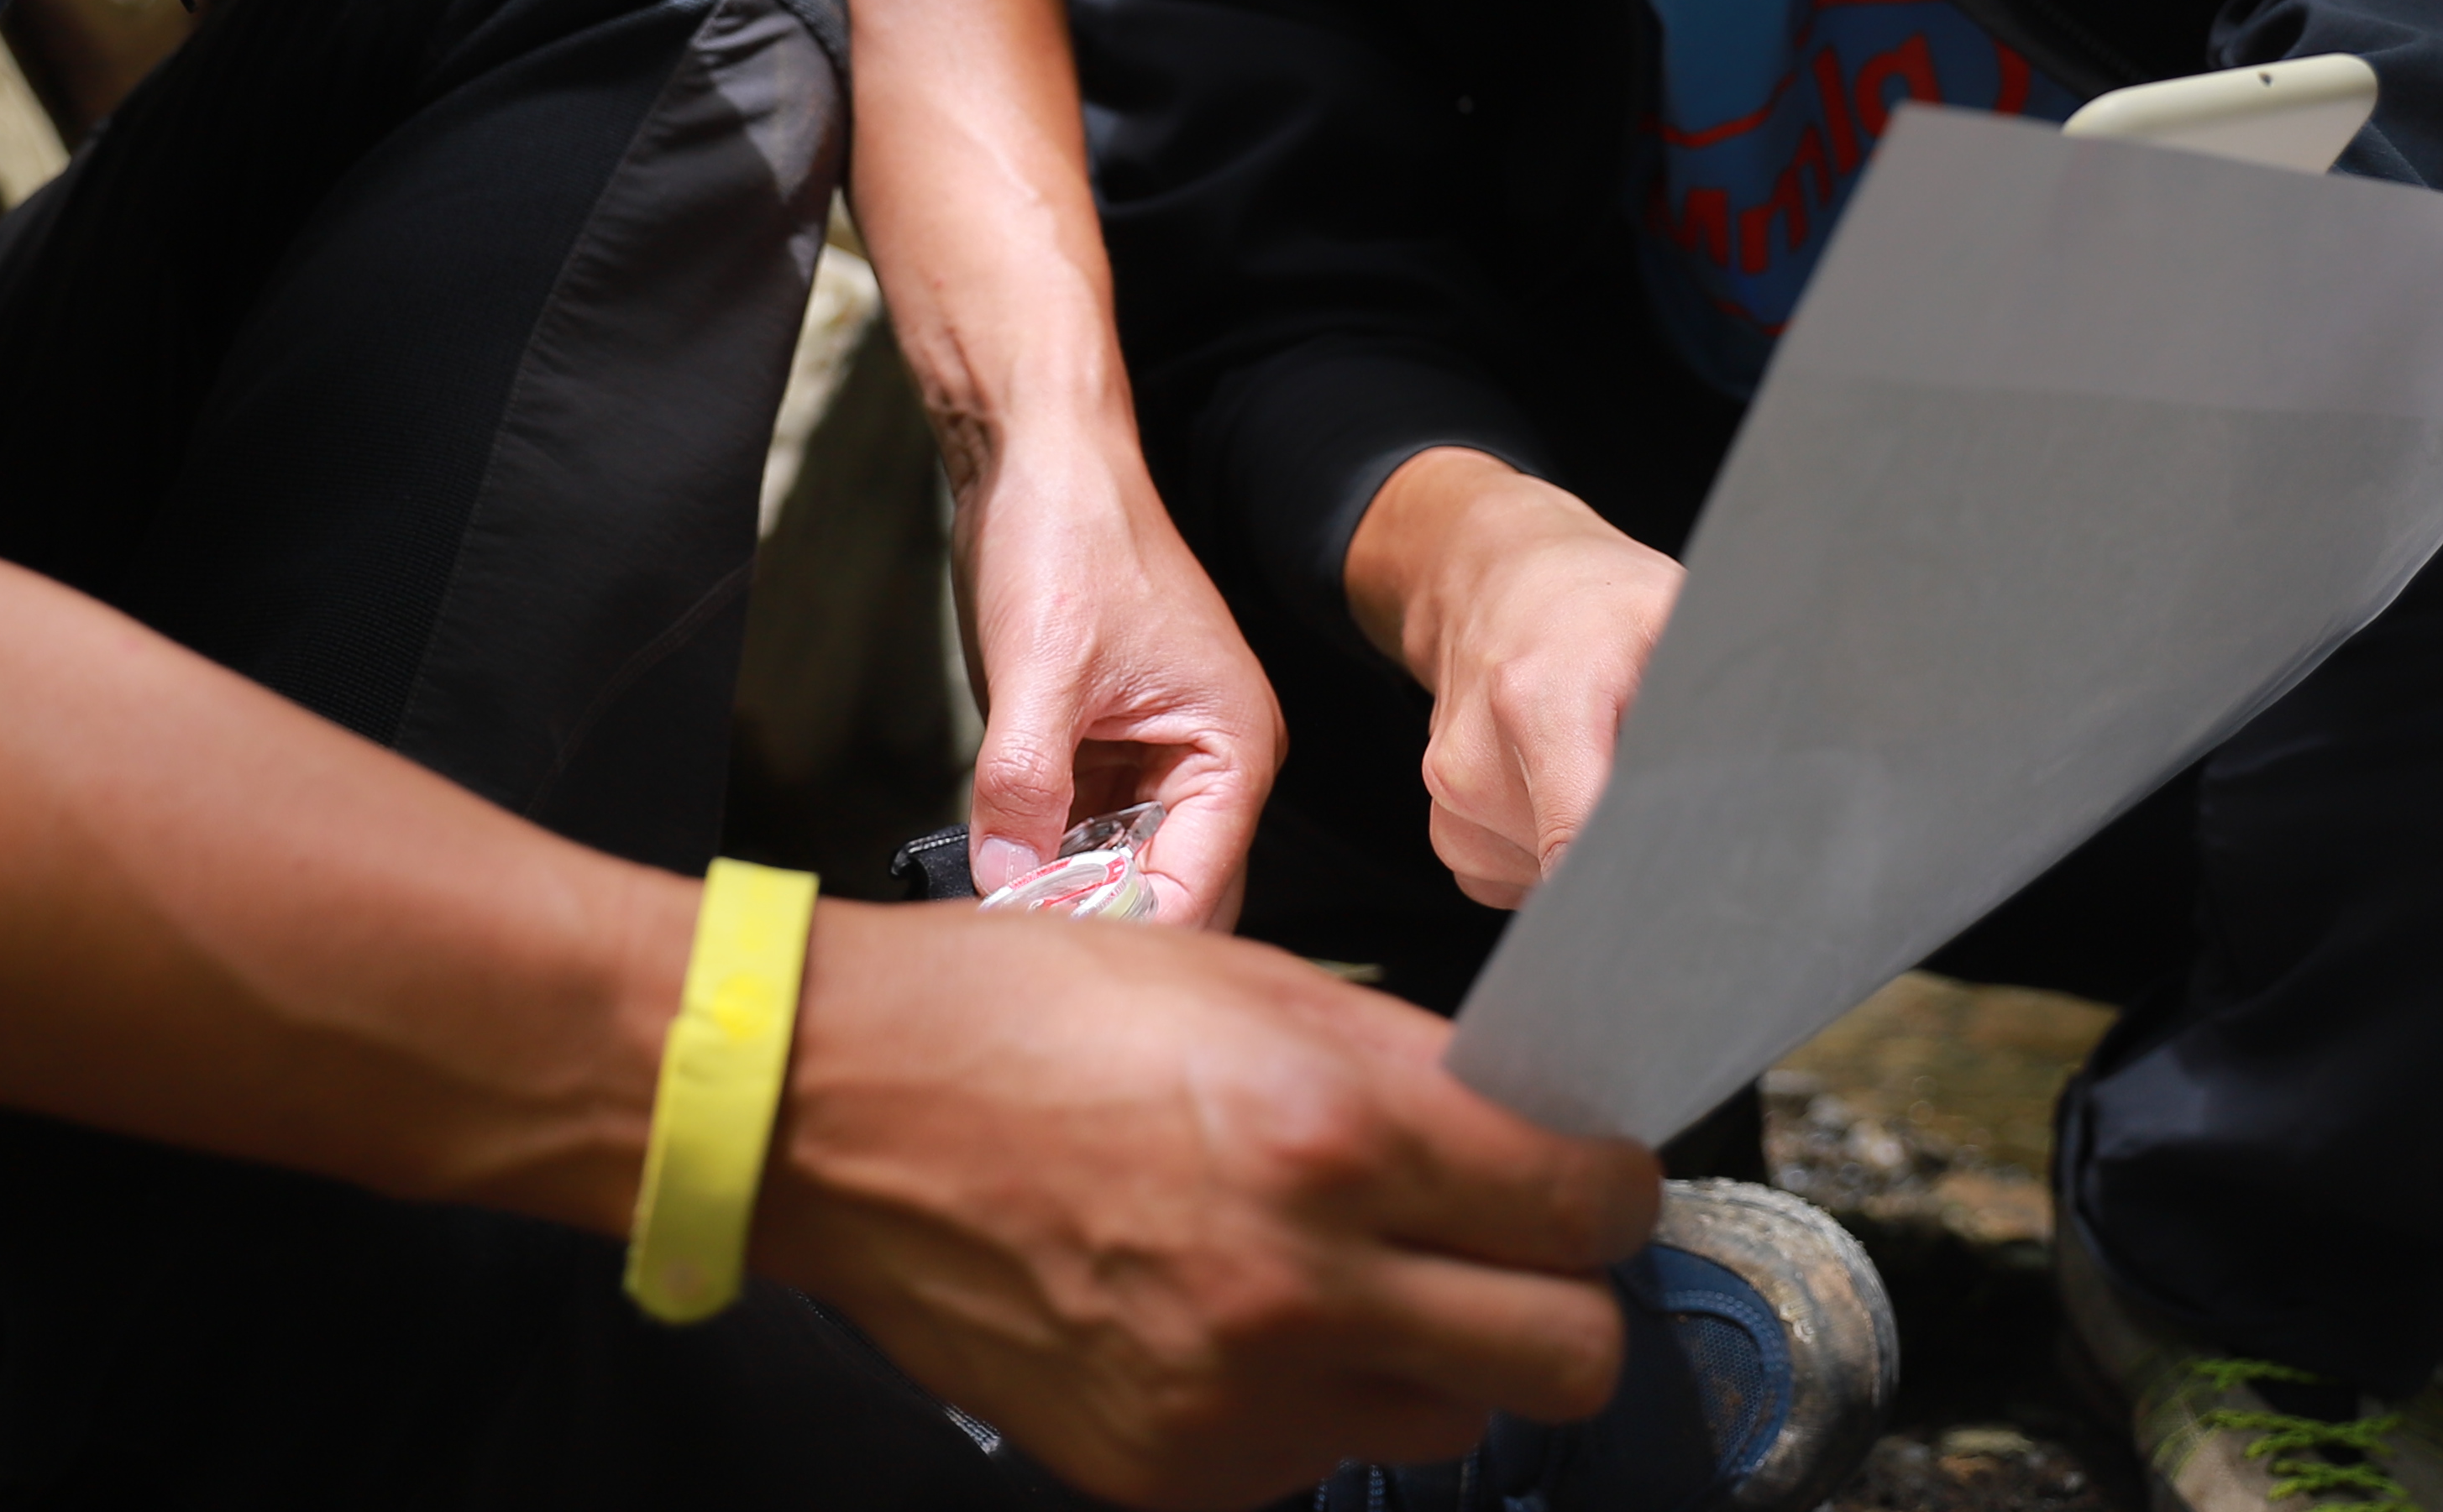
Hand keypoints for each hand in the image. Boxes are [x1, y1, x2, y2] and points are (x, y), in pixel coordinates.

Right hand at [767, 902, 1657, 1507]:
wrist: (837, 1112)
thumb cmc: (1023, 1015)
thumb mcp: (1243, 979)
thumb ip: (1403, 1067)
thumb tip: (1526, 1130)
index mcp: (1331, 1125)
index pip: (1586, 1206)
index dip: (1605, 1185)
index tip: (1582, 1174)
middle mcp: (1301, 1278)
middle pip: (1567, 1353)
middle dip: (1559, 1295)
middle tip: (1508, 1245)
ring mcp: (1236, 1396)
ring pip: (1450, 1419)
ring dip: (1432, 1353)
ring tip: (1343, 1276)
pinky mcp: (1175, 1469)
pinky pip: (1318, 1456)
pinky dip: (1310, 1397)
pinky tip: (1234, 1315)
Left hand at [952, 424, 1283, 926]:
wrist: (1036, 455)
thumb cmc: (1067, 533)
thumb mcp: (1040, 668)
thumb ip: (1025, 782)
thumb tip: (1007, 877)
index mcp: (1231, 743)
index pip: (1195, 882)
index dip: (1126, 927)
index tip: (1051, 957)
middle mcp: (1208, 759)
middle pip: (1167, 886)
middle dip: (1099, 918)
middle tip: (1017, 945)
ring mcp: (1155, 753)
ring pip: (1119, 863)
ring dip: (1066, 889)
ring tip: (998, 913)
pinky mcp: (1104, 742)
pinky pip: (1083, 825)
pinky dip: (1045, 849)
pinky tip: (998, 864)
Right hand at [1345, 453, 1678, 911]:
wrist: (1490, 575)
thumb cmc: (1593, 598)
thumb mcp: (1673, 612)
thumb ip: (1713, 691)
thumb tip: (1777, 769)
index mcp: (1537, 702)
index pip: (1579, 846)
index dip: (1642, 872)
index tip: (1682, 862)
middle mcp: (1476, 761)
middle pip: (1577, 871)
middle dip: (1631, 844)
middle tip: (1653, 780)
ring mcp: (1452, 800)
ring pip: (1550, 884)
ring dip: (1590, 847)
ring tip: (1600, 767)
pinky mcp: (1447, 825)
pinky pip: (1518, 880)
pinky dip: (1551, 851)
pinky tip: (1563, 788)